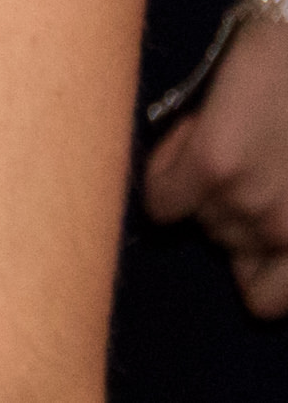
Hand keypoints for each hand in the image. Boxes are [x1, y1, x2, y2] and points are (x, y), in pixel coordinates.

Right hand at [149, 11, 287, 314]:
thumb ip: (281, 206)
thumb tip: (244, 227)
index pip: (267, 301)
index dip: (255, 270)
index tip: (252, 234)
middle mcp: (286, 231)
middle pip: (227, 250)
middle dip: (228, 216)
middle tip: (236, 168)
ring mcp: (251, 203)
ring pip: (193, 222)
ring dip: (198, 189)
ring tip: (219, 139)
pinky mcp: (214, 165)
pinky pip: (162, 199)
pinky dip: (164, 177)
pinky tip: (188, 136)